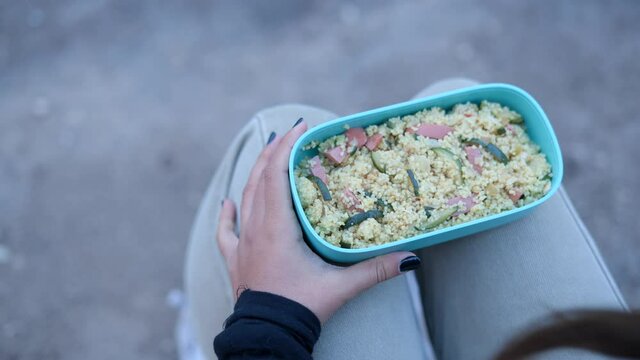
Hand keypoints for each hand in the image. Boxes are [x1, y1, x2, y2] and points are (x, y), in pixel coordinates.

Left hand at [216, 119, 420, 322]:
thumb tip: (411, 258)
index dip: (287, 148)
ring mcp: (242, 244)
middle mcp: (255, 229)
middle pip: (260, 179)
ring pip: (245, 198)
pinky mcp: (235, 259)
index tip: (301, 128)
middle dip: (275, 152)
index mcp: (277, 227)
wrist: (267, 336)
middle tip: (291, 134)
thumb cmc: (300, 308)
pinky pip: (226, 231)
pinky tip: (226, 203)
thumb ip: (375, 270)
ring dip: (256, 173)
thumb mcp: (341, 286)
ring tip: (268, 154)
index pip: (277, 175)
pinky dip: (227, 214)